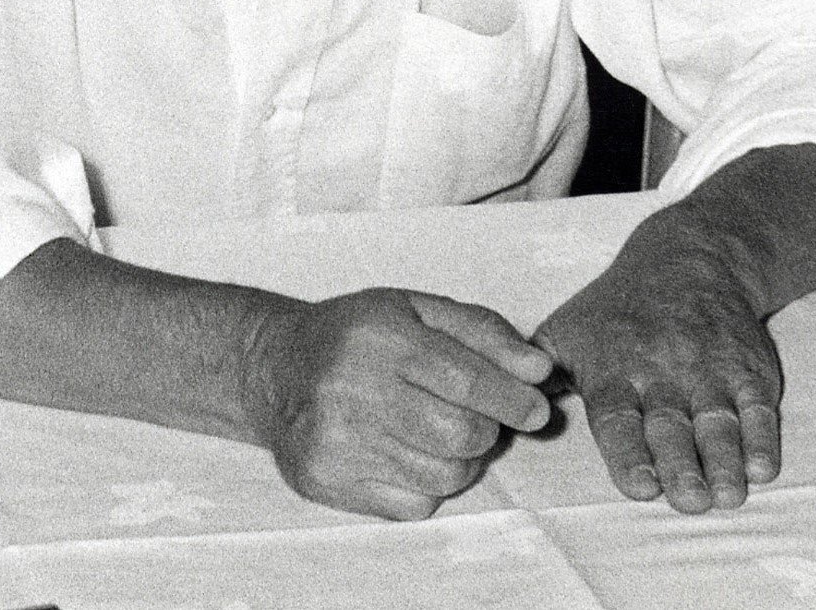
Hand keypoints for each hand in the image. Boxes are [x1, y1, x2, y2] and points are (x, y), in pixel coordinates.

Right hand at [245, 289, 551, 520]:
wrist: (275, 368)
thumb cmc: (358, 333)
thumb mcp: (419, 310)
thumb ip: (484, 334)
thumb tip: (540, 372)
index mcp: (379, 337)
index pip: (464, 379)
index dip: (511, 398)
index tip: (536, 409)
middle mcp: (351, 390)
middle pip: (458, 434)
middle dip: (486, 429)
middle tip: (478, 415)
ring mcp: (334, 442)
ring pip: (442, 476)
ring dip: (462, 460)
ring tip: (445, 433)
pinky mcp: (325, 481)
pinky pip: (412, 505)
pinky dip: (427, 485)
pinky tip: (408, 453)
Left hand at [534, 242, 781, 513]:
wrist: (692, 257)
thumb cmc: (617, 310)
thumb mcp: (566, 329)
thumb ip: (535, 375)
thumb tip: (498, 412)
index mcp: (614, 368)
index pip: (619, 416)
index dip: (629, 452)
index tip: (640, 487)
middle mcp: (663, 370)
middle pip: (672, 424)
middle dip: (681, 465)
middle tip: (689, 501)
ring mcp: (711, 369)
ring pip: (718, 420)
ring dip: (724, 460)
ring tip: (727, 495)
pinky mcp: (749, 368)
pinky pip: (758, 406)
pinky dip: (763, 438)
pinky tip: (763, 468)